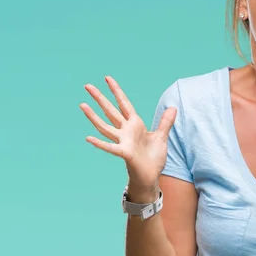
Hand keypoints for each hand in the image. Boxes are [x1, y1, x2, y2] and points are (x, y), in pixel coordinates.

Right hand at [80, 76, 176, 191]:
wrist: (152, 176)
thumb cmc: (154, 158)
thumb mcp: (161, 136)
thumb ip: (165, 122)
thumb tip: (173, 108)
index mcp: (135, 124)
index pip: (124, 103)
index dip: (116, 90)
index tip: (107, 78)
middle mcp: (126, 130)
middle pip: (110, 110)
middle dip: (99, 98)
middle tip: (87, 85)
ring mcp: (123, 141)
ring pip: (105, 125)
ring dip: (93, 116)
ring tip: (82, 105)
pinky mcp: (124, 153)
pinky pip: (110, 147)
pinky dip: (99, 143)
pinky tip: (88, 138)